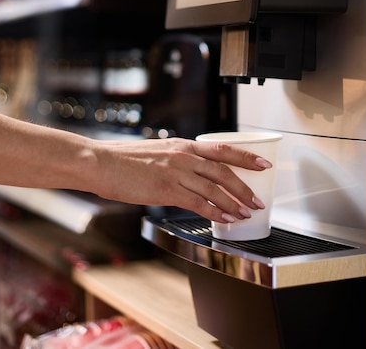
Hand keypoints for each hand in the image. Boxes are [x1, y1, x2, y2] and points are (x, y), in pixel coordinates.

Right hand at [94, 137, 272, 223]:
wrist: (102, 163)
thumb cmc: (125, 160)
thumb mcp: (158, 152)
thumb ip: (178, 160)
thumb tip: (193, 172)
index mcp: (183, 145)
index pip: (223, 149)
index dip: (246, 157)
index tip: (264, 163)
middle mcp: (183, 156)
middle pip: (224, 172)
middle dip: (245, 187)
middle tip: (257, 200)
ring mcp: (176, 173)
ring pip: (214, 189)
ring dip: (233, 204)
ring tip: (245, 214)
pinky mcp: (166, 190)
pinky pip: (198, 203)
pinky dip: (215, 213)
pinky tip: (224, 219)